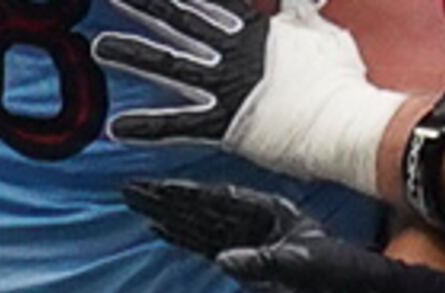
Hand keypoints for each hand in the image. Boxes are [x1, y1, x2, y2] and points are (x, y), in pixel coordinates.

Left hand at [95, 0, 404, 193]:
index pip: (213, 3)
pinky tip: (115, 128)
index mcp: (257, 31)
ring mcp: (226, 85)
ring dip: (132, 55)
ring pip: (170, 64)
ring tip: (99, 47)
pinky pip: (177, 125)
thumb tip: (300, 0)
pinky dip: (146, 127)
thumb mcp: (321, 34)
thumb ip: (301, 14)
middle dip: (147, 7)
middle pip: (182, 22)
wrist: (345, 120)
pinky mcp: (223, 122)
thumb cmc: (340, 80)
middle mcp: (235, 53)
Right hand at [124, 178, 396, 292]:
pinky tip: (159, 229)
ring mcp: (247, 240)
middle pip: (199, 205)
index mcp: (269, 213)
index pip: (215, 199)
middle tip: (128, 188)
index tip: (151, 187)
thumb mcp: (303, 267)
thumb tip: (223, 259)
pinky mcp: (242, 260)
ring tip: (136, 202)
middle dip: (163, 197)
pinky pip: (203, 244)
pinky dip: (179, 236)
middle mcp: (254, 222)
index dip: (181, 194)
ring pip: (197, 222)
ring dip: (166, 213)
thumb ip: (263, 262)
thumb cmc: (338, 276)